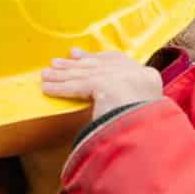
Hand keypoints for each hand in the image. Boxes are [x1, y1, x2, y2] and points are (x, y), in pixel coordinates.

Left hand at [40, 49, 162, 119]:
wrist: (148, 138)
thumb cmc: (144, 131)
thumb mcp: (141, 111)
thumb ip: (127, 100)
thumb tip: (107, 102)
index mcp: (148, 78)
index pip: (118, 61)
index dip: (96, 58)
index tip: (78, 55)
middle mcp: (136, 73)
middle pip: (98, 65)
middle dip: (74, 64)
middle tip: (57, 62)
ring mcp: (122, 77)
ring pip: (85, 74)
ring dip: (62, 75)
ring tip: (46, 75)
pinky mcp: (104, 85)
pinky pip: (77, 86)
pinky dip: (60, 88)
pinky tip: (47, 88)